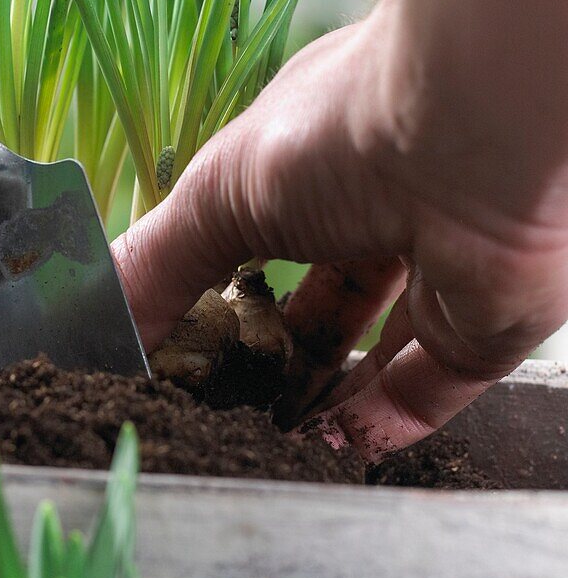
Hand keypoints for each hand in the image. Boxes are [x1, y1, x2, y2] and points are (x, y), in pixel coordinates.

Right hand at [113, 3, 567, 459]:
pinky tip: (323, 445)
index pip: (264, 240)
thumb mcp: (215, 193)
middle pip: (319, 303)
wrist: (469, 135)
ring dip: (318, 397)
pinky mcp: (480, 323)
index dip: (224, 295)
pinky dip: (375, 423)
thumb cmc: (334, 132)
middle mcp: (378, 212)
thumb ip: (157, 262)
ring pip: (373, 351)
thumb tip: (97, 319)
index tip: (183, 349)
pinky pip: (427, 387)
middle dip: (272, 356)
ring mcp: (432, 268)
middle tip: (224, 406)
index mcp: (314, 164)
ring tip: (264, 438)